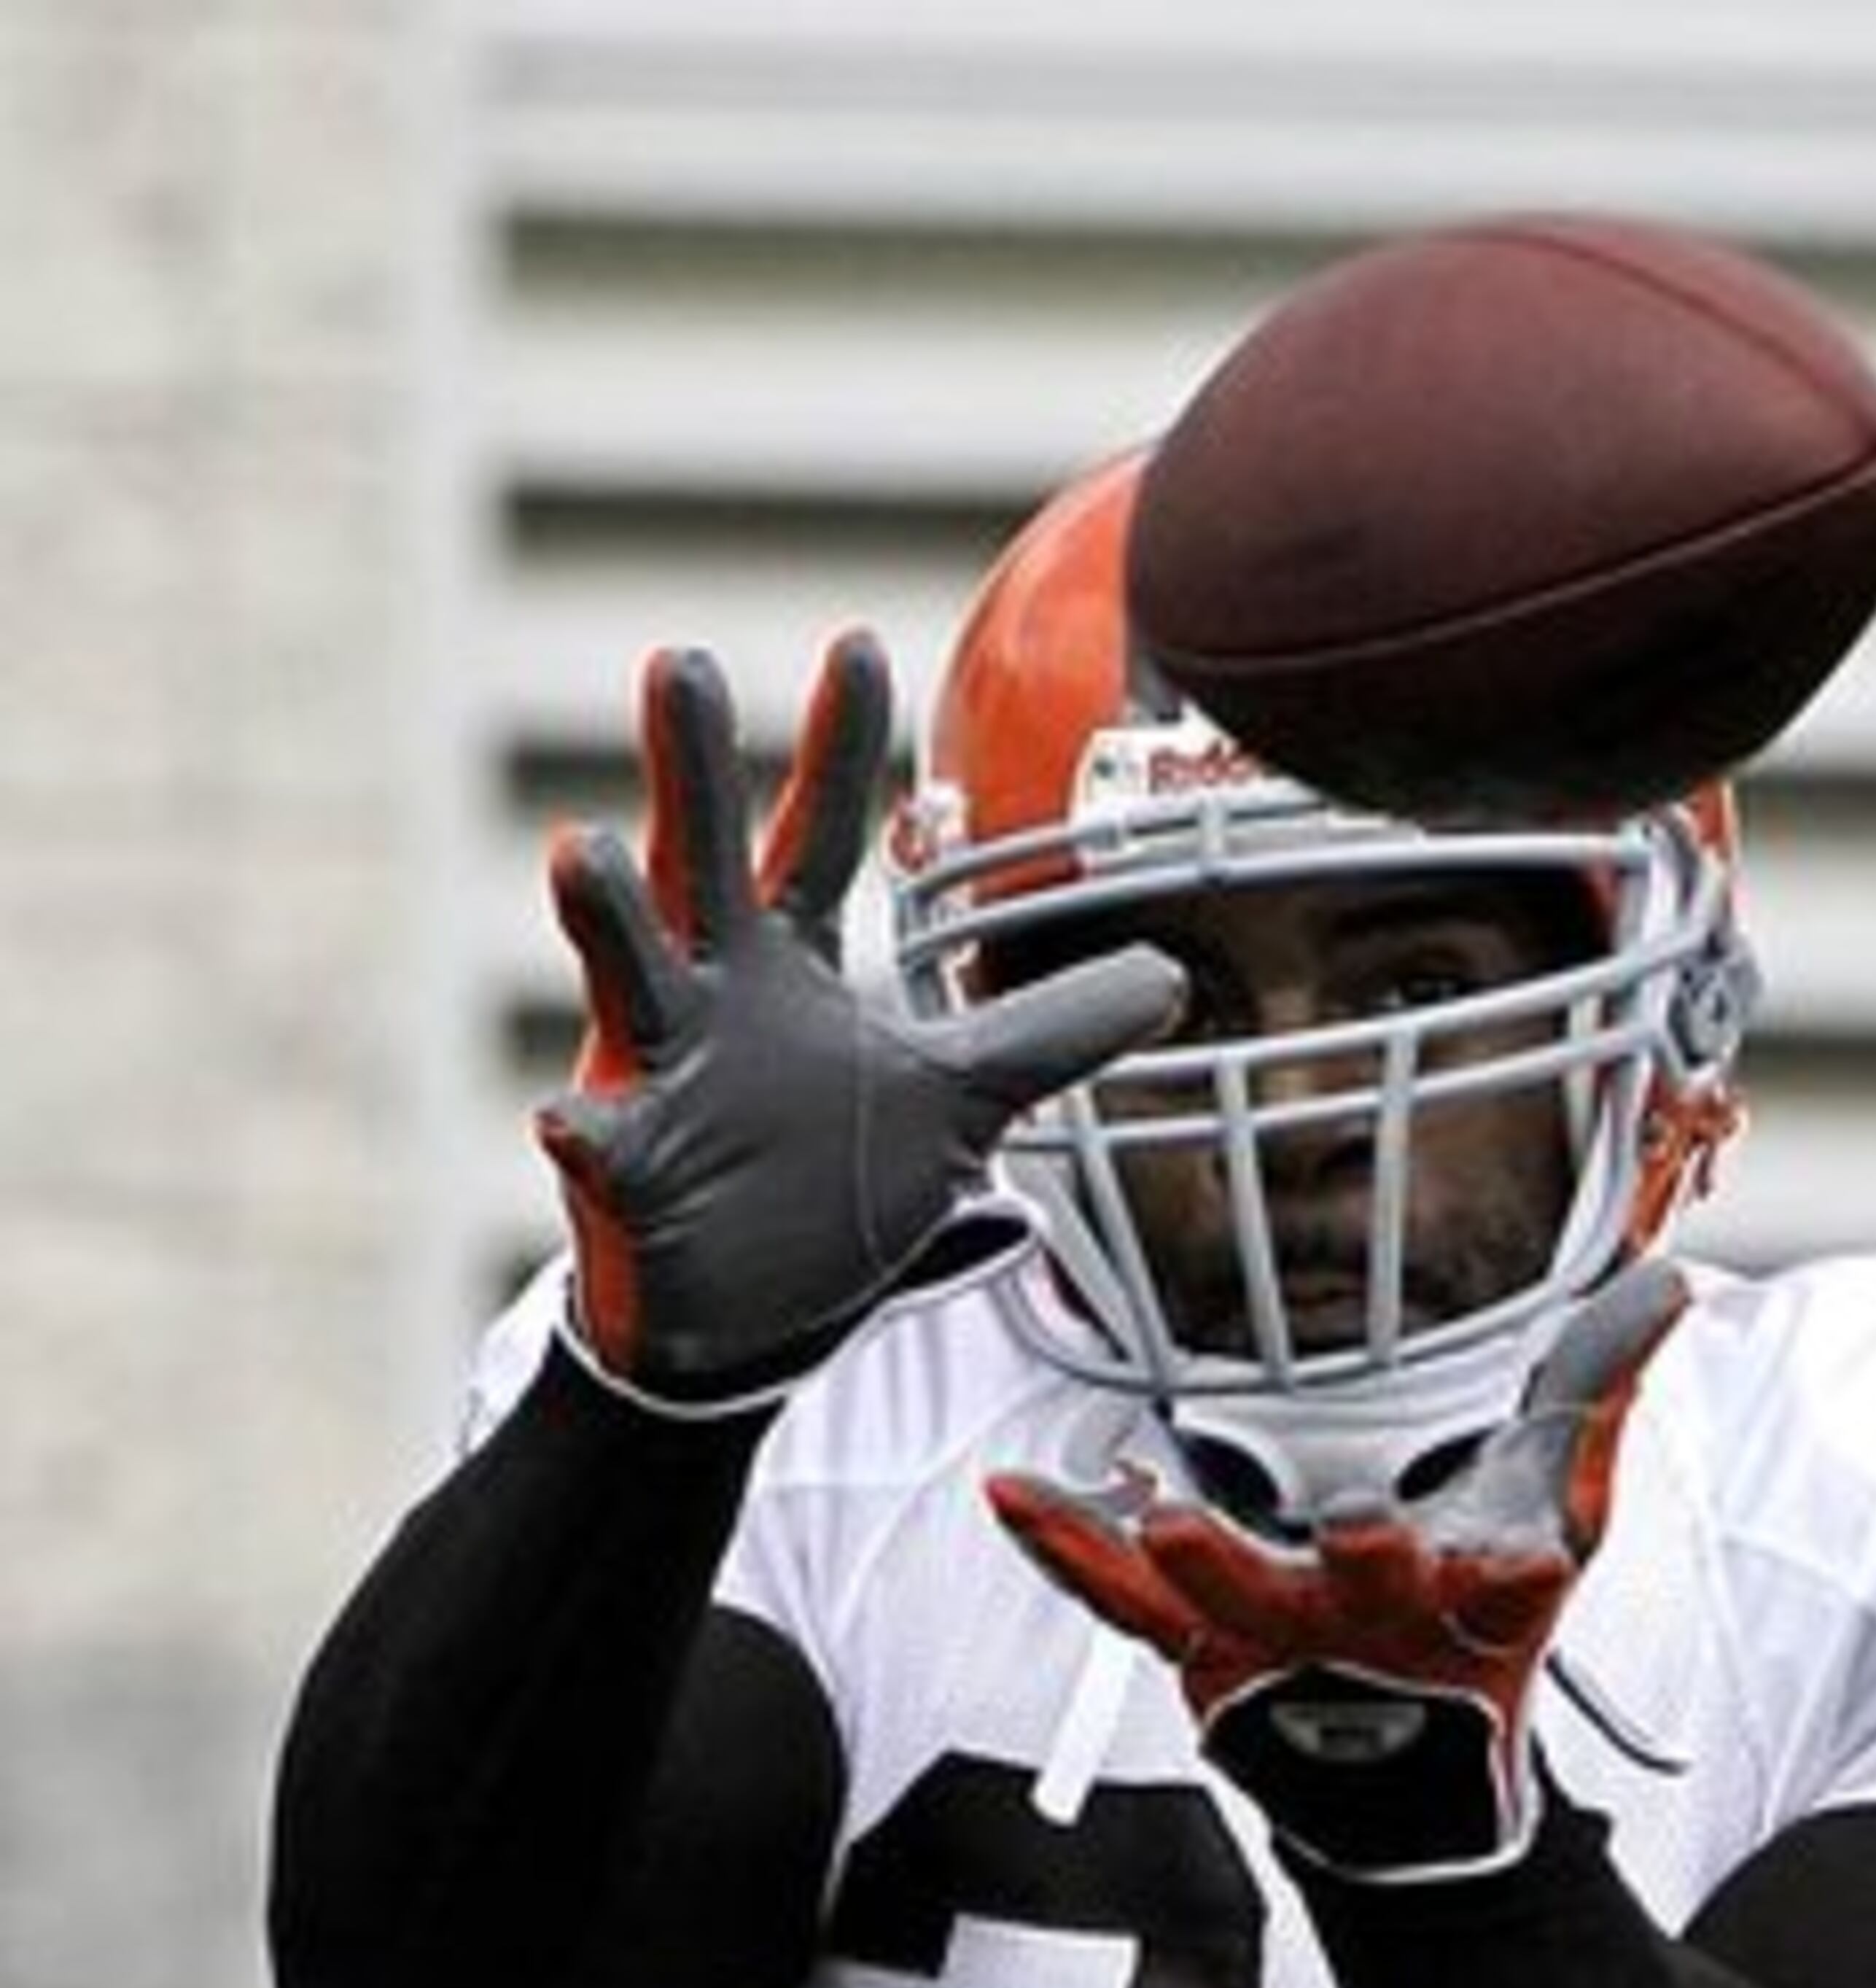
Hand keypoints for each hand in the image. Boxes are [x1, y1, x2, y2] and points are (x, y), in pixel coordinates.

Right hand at [535, 631, 1182, 1402]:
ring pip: (629, 973)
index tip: (856, 643)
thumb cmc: (827, 1185)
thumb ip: (1043, 1032)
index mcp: (786, 966)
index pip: (819, 838)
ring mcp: (657, 1072)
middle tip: (683, 661)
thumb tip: (1166, 978)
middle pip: (706, 860)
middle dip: (695, 769)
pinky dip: (584, 1130)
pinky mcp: (623, 1168)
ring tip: (581, 846)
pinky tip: (571, 1117)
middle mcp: (712, 995)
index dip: (840, 749)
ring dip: (607, 913)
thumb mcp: (957, 1102)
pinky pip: (595, 1142)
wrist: (745, 1316)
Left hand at [990, 1262, 1685, 1871]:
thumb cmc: (1479, 1632)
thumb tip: (1667, 1289)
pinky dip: (1060, 1546)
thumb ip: (1600, 1399)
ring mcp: (1275, 1641)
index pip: (1511, 1575)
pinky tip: (1004, 1493)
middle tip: (1363, 1534)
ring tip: (1169, 1525)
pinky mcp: (1192, 1649)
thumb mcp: (1561, 1520)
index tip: (1528, 1558)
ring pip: (1233, 1603)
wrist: (1408, 1787)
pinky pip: (1114, 1599)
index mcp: (1475, 1594)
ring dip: (1201, 1564)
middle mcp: (1373, 1622)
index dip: (1517, 1565)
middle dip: (1364, 1563)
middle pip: (1368, 1587)